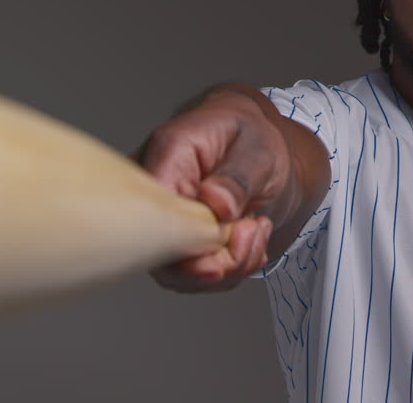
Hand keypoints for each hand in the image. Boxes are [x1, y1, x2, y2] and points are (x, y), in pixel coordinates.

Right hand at [137, 86, 291, 291]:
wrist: (260, 149)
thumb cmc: (252, 137)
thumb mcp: (258, 148)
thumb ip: (237, 176)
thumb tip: (216, 204)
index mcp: (167, 154)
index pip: (153, 209)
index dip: (190, 236)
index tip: (233, 231)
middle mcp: (155, 192)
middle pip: (160, 251)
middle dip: (215, 260)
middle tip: (252, 231)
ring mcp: (162, 221)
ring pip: (179, 272)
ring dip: (230, 265)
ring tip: (256, 229)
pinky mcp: (176, 243)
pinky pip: (197, 275)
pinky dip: (232, 268)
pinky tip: (250, 240)